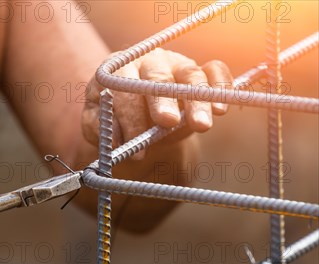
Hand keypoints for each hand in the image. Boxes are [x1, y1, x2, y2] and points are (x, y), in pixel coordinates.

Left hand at [82, 48, 232, 158]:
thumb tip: (115, 138)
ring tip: (201, 125)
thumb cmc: (113, 120)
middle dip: (162, 101)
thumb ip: (100, 128)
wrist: (135, 116)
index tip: (134, 146)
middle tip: (166, 122)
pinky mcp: (199, 73)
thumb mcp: (97, 124)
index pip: (124, 91)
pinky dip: (221, 85)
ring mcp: (176, 65)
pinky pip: (215, 70)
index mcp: (118, 71)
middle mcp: (148, 62)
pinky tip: (221, 109)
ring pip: (190, 76)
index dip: (130, 118)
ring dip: (197, 101)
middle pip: (157, 78)